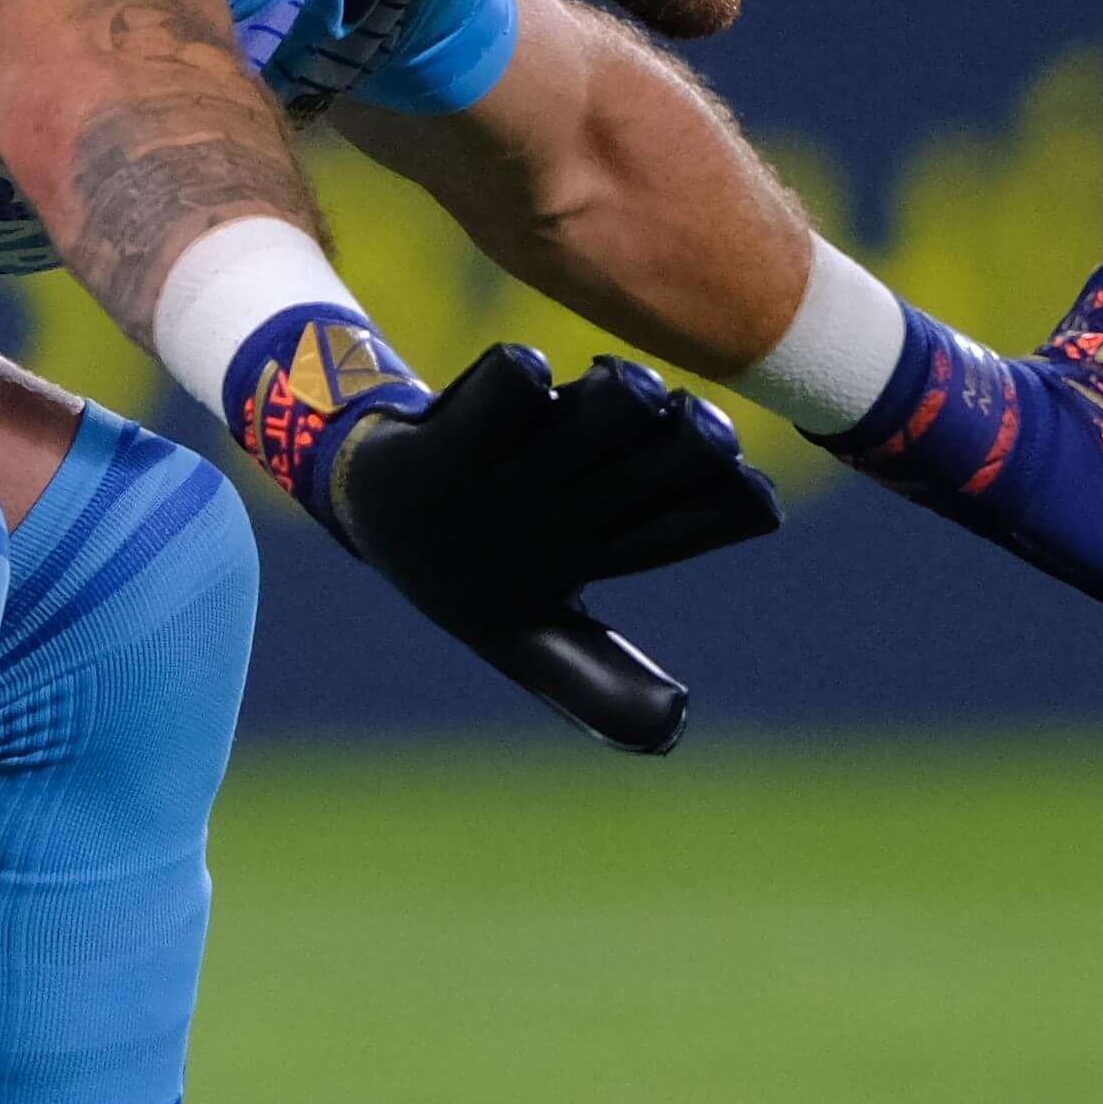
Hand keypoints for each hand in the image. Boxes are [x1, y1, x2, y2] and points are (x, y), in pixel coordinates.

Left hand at [271, 334, 785, 753]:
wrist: (364, 518)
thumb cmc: (471, 569)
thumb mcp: (536, 633)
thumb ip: (604, 671)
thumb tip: (672, 728)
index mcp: (591, 561)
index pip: (702, 526)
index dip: (738, 500)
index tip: (734, 484)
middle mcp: (557, 524)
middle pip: (681, 452)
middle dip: (695, 425)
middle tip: (662, 417)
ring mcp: (502, 482)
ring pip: (613, 406)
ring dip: (623, 387)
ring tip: (602, 388)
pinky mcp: (445, 445)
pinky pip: (514, 384)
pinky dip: (525, 375)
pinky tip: (516, 384)